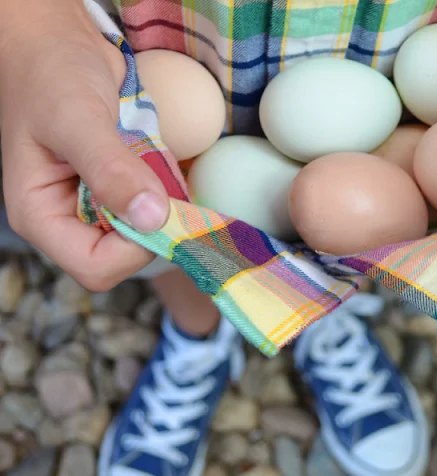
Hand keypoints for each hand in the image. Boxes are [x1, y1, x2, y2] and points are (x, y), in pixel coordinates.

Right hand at [0, 0, 168, 290]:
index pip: (97, 267)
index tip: (158, 206)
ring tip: (157, 163)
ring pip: (146, 232)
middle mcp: (70, 220)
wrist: (59, 44)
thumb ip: (110, 171)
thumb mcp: (77, 120)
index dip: (134, 247)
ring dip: (165, 206)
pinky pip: (155, 207)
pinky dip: (169, 191)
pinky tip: (163, 162)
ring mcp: (97, 205)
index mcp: (42, 217)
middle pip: (126, 256)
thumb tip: (151, 218)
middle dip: (154, 225)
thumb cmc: (50, 74)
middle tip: (164, 179)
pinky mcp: (120, 189)